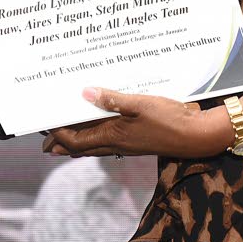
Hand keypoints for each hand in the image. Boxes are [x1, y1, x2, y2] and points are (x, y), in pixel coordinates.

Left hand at [42, 88, 231, 158]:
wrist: (197, 136)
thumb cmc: (170, 119)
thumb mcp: (140, 104)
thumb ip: (112, 99)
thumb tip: (84, 93)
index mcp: (113, 136)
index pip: (75, 141)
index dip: (57, 134)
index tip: (45, 124)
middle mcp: (116, 144)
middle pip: (80, 148)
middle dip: (61, 143)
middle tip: (45, 138)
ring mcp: (126, 144)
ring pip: (93, 146)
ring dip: (76, 140)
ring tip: (63, 134)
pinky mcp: (135, 140)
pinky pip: (107, 141)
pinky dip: (95, 135)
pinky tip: (97, 125)